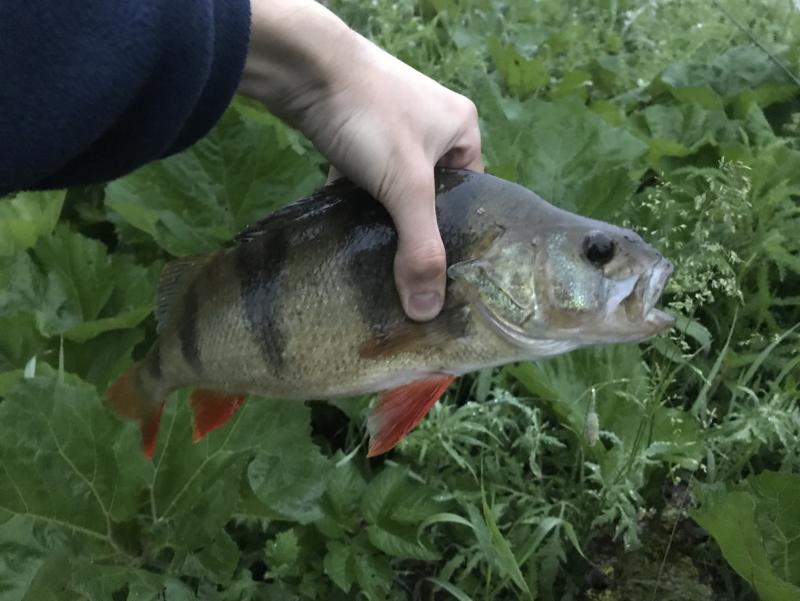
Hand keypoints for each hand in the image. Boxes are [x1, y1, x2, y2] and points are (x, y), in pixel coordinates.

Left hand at [239, 0, 482, 320]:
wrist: (304, 66)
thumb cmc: (371, 119)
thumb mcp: (405, 187)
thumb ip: (420, 248)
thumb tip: (427, 311)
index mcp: (462, 129)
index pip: (470, 195)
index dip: (457, 233)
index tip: (441, 273)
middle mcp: (432, 124)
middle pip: (430, 194)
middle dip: (415, 229)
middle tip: (406, 272)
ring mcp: (391, 125)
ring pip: (394, 185)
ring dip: (382, 216)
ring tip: (377, 258)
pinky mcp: (355, 128)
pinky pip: (365, 174)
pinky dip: (356, 199)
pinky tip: (347, 231)